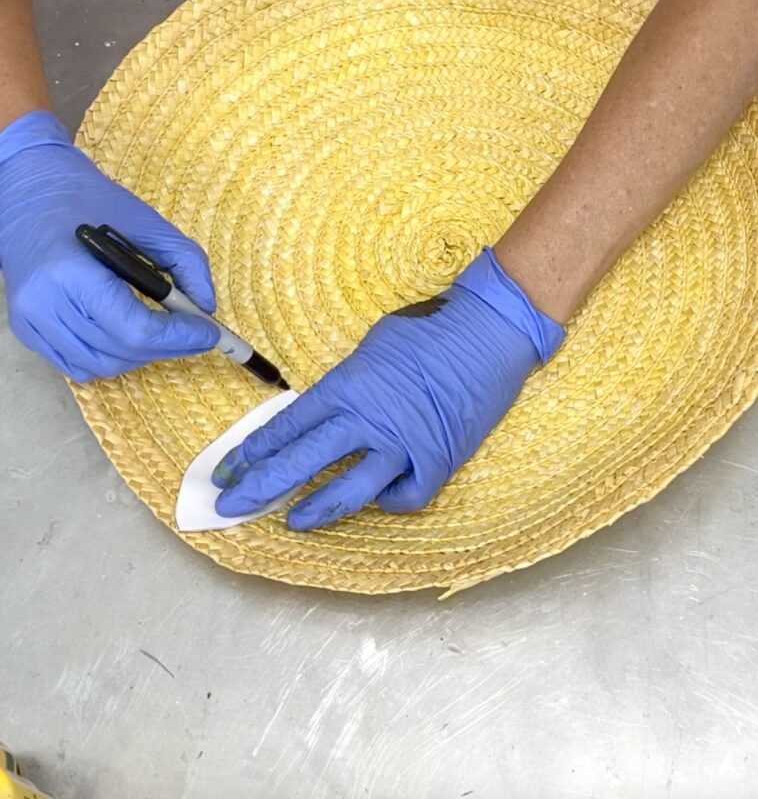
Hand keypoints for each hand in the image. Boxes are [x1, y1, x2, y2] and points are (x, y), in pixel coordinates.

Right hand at [0, 111, 219, 380]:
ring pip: (100, 365)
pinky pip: (76, 365)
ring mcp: (31, 319)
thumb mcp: (147, 222)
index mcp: (72, 271)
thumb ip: (185, 262)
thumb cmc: (88, 200)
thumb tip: (206, 307)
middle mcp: (45, 302)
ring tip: (165, 334)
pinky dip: (111, 359)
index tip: (209, 332)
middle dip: (169, 347)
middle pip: (121, 351)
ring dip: (142, 356)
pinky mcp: (26, 328)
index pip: (135, 329)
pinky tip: (129, 337)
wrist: (29, 190)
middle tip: (196, 333)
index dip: (179, 337)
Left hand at [213, 248, 563, 528]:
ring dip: (315, 509)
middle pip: (303, 460)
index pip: (289, 424)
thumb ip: (347, 383)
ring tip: (289, 522)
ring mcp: (403, 444)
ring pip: (349, 490)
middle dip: (261, 485)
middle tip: (230, 505)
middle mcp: (368, 419)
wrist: (489, 330)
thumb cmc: (431, 328)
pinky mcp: (438, 460)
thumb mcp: (373, 347)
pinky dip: (390, 501)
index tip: (232, 467)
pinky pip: (406, 495)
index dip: (256, 449)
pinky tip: (378, 501)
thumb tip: (328, 407)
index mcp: (347, 385)